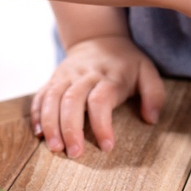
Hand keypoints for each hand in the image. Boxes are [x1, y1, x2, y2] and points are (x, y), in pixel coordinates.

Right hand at [30, 35, 164, 157]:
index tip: (107, 146)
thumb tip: (151, 119)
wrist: (98, 37)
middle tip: (74, 153)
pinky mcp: (54, 78)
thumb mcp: (147, 71)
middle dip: (71, 128)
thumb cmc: (126, 62)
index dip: (102, 125)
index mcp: (109, 76)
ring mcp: (66, 75)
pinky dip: (37, 114)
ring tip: (54, 147)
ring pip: (53, 97)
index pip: (101, 100)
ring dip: (51, 123)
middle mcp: (85, 75)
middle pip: (72, 100)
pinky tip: (39, 133)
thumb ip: (154, 94)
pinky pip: (41, 95)